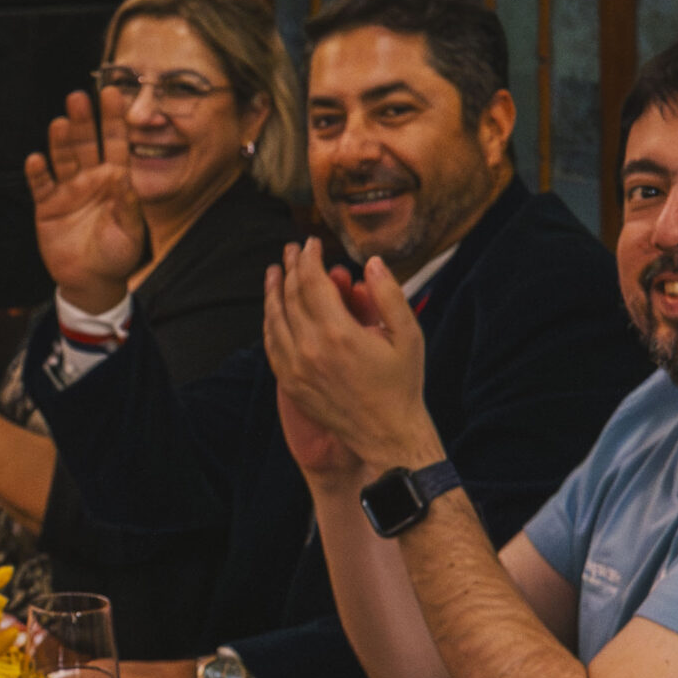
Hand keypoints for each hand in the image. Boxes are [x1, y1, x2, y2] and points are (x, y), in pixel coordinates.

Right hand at [25, 87, 149, 314]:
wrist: (92, 282)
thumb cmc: (117, 256)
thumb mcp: (131, 232)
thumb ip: (128, 206)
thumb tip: (125, 180)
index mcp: (115, 180)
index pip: (115, 143)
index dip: (113, 119)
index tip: (112, 94)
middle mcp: (91, 179)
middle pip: (85, 143)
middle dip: (82, 121)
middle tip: (78, 98)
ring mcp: (68, 191)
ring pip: (63, 158)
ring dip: (60, 141)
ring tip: (60, 123)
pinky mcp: (48, 206)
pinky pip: (41, 185)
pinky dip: (38, 172)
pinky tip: (37, 159)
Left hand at [263, 240, 438, 485]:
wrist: (387, 433)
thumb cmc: (401, 384)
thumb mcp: (407, 335)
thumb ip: (389, 295)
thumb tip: (372, 262)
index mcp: (339, 333)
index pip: (312, 282)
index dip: (309, 258)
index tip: (311, 244)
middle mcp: (311, 349)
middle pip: (291, 296)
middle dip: (290, 268)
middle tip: (292, 250)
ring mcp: (296, 368)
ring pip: (275, 319)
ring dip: (273, 291)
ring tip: (275, 271)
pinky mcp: (290, 383)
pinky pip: (272, 345)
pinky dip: (270, 322)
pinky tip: (273, 309)